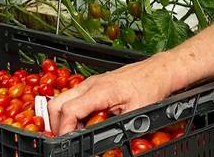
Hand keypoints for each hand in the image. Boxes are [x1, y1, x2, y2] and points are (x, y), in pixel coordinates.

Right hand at [48, 56, 176, 134]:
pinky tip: (85, 123)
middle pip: (57, 103)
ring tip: (77, 133)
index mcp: (99, 91)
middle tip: (65, 139)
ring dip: (64, 119)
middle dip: (56, 124)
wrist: (157, 72)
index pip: (69, 110)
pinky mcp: (93, 86)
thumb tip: (101, 139)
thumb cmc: (149, 86)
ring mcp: (90, 84)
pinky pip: (73, 99)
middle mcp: (90, 85)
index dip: (64, 129)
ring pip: (63, 100)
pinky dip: (73, 113)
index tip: (66, 141)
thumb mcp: (134, 113)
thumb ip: (114, 126)